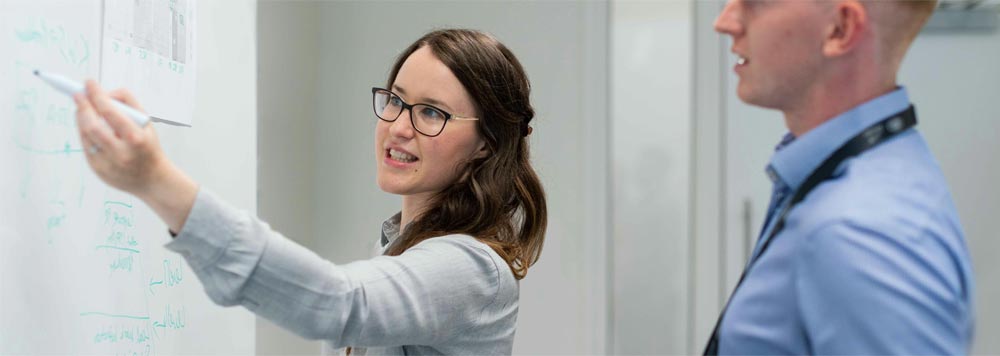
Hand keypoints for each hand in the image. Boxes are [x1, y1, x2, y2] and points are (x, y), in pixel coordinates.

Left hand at [74, 80, 196, 232]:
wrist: (153, 179)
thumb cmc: (148, 146)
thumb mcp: (147, 123)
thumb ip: (129, 103)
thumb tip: (105, 93)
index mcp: (135, 138)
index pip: (110, 112)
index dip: (97, 95)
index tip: (89, 83)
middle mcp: (121, 153)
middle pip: (92, 126)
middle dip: (83, 107)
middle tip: (78, 94)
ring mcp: (108, 164)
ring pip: (85, 135)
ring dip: (80, 118)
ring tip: (82, 108)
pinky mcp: (98, 170)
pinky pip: (85, 146)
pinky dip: (84, 132)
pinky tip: (87, 125)